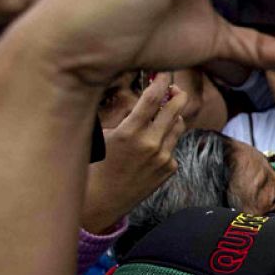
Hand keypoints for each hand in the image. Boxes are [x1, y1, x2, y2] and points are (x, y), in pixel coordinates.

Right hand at [81, 73, 187, 232]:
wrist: (101, 201)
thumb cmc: (96, 165)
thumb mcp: (104, 135)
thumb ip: (124, 115)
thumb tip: (140, 97)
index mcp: (130, 132)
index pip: (153, 98)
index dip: (162, 81)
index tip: (164, 73)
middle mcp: (150, 144)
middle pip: (176, 108)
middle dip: (177, 94)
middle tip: (173, 89)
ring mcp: (163, 158)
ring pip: (179, 126)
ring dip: (173, 116)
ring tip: (162, 115)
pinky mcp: (169, 169)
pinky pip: (174, 146)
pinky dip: (167, 140)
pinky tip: (152, 145)